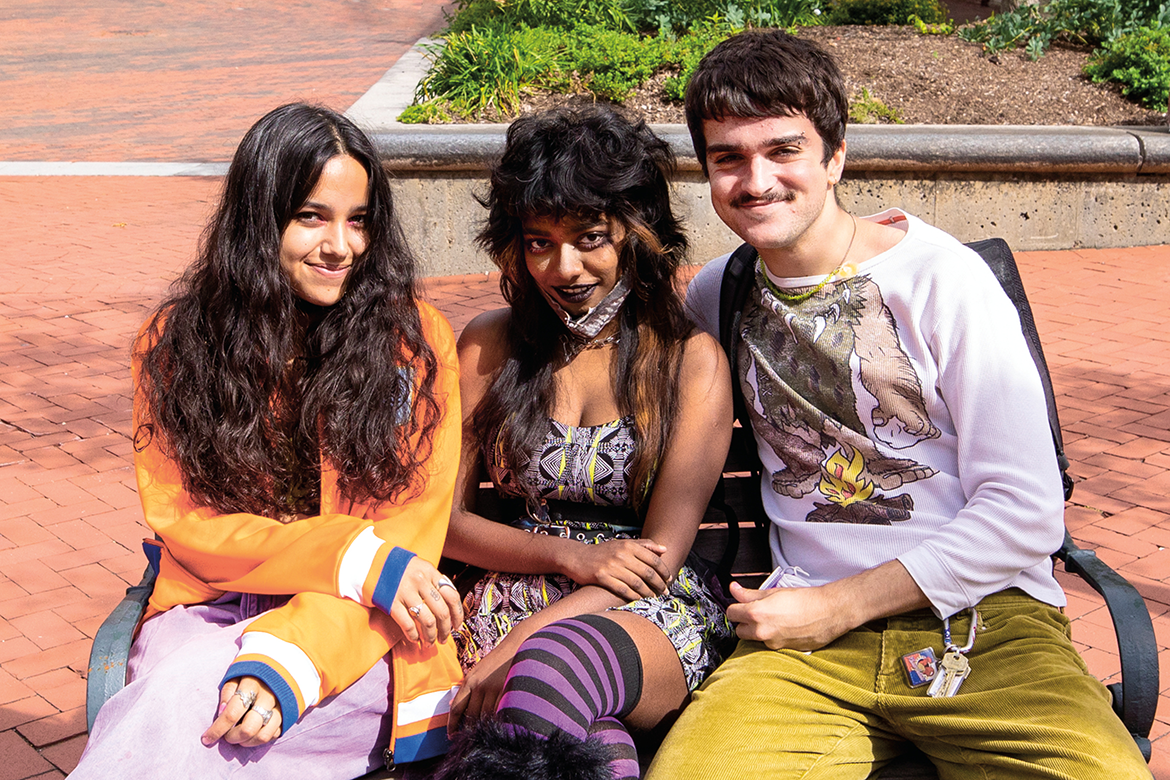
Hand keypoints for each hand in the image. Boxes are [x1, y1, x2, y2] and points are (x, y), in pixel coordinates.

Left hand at [202, 676, 281, 746]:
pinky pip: (274, 734)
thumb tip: (221, 713)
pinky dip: (260, 739)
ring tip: (238, 736)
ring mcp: (281, 705)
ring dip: (246, 742)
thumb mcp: (236, 674)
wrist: (282, 663)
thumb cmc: (252, 671)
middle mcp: (269, 696)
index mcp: (253, 683)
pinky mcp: (289, 713)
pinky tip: (252, 733)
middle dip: (233, 737)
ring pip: (263, 735)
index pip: (232, 713)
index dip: (217, 729)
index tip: (206, 739)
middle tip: (226, 736)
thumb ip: (227, 692)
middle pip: (249, 728)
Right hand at [389, 557, 463, 645]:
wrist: (369, 563)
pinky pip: (408, 624)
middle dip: (445, 630)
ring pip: (427, 621)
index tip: (457, 625)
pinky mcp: (391, 602)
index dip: (457, 614)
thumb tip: (449, 604)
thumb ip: (434, 582)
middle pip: (441, 611)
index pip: (452, 596)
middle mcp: (420, 581)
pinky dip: (413, 635)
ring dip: (431, 636)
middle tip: (444, 639)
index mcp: (430, 571)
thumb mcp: (419, 567)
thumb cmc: (397, 567)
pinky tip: (415, 639)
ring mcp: (405, 592)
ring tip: (430, 642)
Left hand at [447, 636, 516, 734]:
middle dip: (469, 728)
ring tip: (483, 730)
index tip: (450, 735)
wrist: (516, 647)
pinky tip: (497, 721)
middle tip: (469, 736)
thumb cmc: (497, 660)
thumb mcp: (478, 671)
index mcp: (469, 681)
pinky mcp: (505, 692)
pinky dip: (496, 718)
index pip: (456, 708)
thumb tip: (453, 705)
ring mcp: (492, 689)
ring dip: (483, 725)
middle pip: (470, 715)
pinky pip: (498, 712)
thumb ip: (467, 688)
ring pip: (484, 716)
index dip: (452, 724)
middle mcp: (478, 686)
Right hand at [560, 538, 672, 601]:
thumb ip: (644, 545)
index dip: (663, 570)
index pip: (653, 559)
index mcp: (628, 546)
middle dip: (659, 584)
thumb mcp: (623, 543)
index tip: (669, 578)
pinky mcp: (602, 577)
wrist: (578, 557)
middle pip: (647, 572)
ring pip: (636, 583)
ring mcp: (611, 566)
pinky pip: (622, 590)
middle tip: (665, 591)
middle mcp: (621, 555)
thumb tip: (664, 549)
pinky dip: (633, 596)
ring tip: (653, 597)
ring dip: (648, 592)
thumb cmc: (603, 551)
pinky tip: (638, 599)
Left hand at [726, 581, 847, 651]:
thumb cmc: (804, 600)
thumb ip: (749, 593)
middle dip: (744, 621)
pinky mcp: (782, 650)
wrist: (828, 612)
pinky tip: (783, 627)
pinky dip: (772, 637)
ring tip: (773, 619)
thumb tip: (734, 589)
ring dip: (757, 630)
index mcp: (756, 614)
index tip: (741, 604)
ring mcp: (772, 643)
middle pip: (739, 630)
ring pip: (754, 639)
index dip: (736, 607)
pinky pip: (770, 644)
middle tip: (756, 611)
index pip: (731, 613)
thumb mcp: (773, 592)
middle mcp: (761, 631)